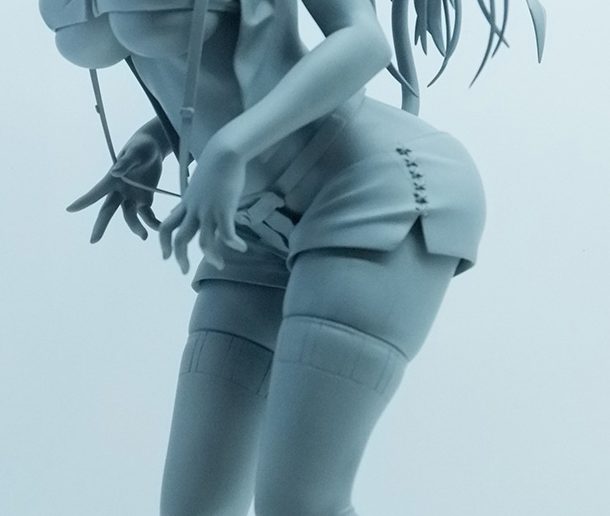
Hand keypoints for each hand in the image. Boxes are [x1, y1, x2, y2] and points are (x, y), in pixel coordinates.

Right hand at [66, 132, 163, 242]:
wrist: (154, 150)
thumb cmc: (141, 147)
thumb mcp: (135, 152)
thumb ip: (126, 162)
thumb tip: (115, 171)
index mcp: (113, 179)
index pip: (97, 191)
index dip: (84, 201)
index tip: (70, 209)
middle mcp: (120, 191)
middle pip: (108, 210)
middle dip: (101, 225)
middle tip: (93, 240)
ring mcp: (132, 198)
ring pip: (130, 217)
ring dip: (136, 227)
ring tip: (144, 236)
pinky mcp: (145, 201)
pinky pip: (147, 216)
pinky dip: (153, 222)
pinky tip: (161, 227)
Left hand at [159, 136, 247, 273]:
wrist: (224, 152)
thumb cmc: (215, 165)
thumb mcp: (198, 185)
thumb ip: (193, 199)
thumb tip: (187, 206)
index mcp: (186, 204)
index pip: (166, 226)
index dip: (163, 243)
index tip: (166, 256)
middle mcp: (194, 210)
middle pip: (180, 238)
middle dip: (179, 257)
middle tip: (183, 270)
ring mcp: (208, 211)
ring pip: (203, 241)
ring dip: (210, 256)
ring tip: (219, 265)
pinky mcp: (224, 209)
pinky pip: (227, 234)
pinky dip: (233, 244)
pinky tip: (241, 248)